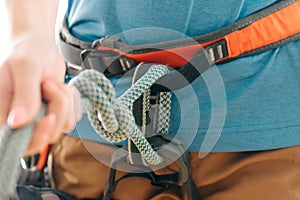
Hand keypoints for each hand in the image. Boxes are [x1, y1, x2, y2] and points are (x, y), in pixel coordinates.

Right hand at [0, 32, 80, 154]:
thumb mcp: (25, 69)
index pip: (18, 143)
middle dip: (56, 111)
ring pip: (61, 126)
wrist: (37, 44)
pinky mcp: (52, 113)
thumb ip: (23, 96)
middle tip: (50, 86)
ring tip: (52, 82)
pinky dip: (71, 102)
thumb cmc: (25, 51)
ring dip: (64, 102)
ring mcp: (37, 118)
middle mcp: (19, 121)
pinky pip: (70, 118)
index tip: (48, 117)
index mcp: (2, 115)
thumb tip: (16, 123)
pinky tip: (60, 87)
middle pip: (45, 137)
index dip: (37, 135)